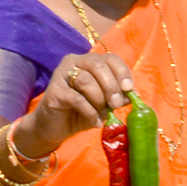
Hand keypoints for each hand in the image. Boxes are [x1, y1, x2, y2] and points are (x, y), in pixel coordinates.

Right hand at [11, 50, 140, 159]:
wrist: (56, 127)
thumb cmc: (82, 112)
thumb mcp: (104, 104)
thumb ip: (117, 97)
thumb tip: (132, 95)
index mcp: (89, 61)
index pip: (110, 59)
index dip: (122, 72)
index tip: (129, 89)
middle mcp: (74, 62)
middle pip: (97, 65)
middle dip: (111, 86)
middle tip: (116, 104)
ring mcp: (62, 74)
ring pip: (86, 80)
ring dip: (99, 100)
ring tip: (102, 114)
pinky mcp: (54, 91)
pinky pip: (77, 98)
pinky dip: (89, 111)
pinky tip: (94, 122)